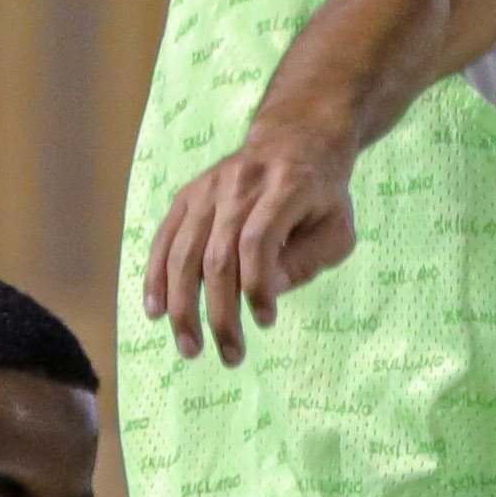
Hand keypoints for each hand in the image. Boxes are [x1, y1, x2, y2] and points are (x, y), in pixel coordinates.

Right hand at [142, 126, 358, 364]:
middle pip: (217, 255)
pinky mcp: (188, 196)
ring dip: (183, 306)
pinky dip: (157, 277)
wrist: (294, 140)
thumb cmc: (323, 197)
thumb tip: (267, 292)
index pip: (258, 241)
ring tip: (190, 348)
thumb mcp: (339, 229)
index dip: (257, 286)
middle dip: (221, 313)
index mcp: (284, 187)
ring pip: (184, 252)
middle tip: (231, 357)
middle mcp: (239, 183)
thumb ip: (309, 261)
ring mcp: (207, 188)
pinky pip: (164, 239)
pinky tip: (156, 312)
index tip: (266, 322)